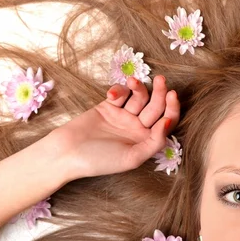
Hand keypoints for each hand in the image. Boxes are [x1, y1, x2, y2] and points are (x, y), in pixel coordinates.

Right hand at [47, 75, 179, 179]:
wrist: (67, 153)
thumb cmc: (100, 161)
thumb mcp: (132, 158)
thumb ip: (154, 142)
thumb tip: (167, 123)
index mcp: (147, 141)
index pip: (166, 122)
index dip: (172, 108)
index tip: (172, 95)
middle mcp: (138, 128)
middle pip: (155, 106)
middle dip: (160, 92)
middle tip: (160, 79)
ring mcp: (124, 116)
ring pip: (139, 97)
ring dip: (139, 88)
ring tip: (132, 81)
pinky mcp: (109, 106)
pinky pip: (120, 94)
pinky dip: (119, 91)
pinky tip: (112, 96)